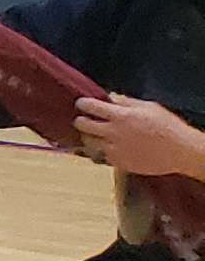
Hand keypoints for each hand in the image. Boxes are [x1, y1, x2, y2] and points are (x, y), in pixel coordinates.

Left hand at [74, 96, 204, 178]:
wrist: (180, 151)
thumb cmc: (168, 127)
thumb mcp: (148, 107)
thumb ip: (126, 102)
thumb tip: (110, 98)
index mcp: (121, 116)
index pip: (90, 106)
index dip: (83, 103)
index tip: (82, 103)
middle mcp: (113, 133)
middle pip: (82, 125)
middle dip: (80, 120)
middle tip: (84, 119)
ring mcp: (114, 149)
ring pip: (88, 142)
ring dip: (89, 137)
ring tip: (96, 134)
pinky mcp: (118, 162)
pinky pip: (100, 155)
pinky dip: (101, 150)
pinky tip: (109, 147)